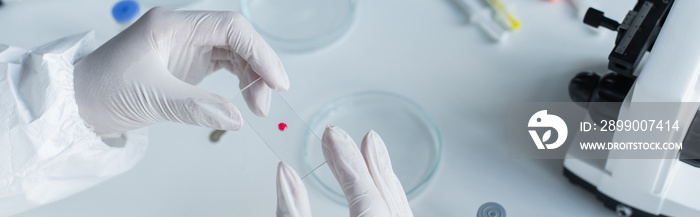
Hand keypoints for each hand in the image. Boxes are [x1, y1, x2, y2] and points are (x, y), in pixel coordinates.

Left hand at [74, 7, 288, 137]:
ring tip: (258, 107)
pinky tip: (246, 99)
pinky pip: (226, 66)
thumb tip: (237, 119)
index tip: (275, 81)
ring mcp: (187, 45)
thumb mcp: (151, 98)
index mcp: (172, 25)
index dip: (259, 52)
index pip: (230, 27)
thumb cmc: (103, 89)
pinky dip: (241, 82)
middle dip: (259, 68)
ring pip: (235, 53)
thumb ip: (196, 108)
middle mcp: (183, 30)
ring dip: (253, 77)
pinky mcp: (188, 63)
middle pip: (238, 39)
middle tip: (267, 102)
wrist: (78, 102)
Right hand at [275, 126, 413, 216]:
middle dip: (364, 161)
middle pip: (384, 194)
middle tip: (342, 135)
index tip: (331, 135)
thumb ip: (292, 211)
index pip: (363, 193)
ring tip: (368, 149)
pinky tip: (378, 184)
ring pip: (398, 206)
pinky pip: (398, 214)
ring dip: (380, 176)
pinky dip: (387, 196)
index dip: (346, 161)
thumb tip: (285, 172)